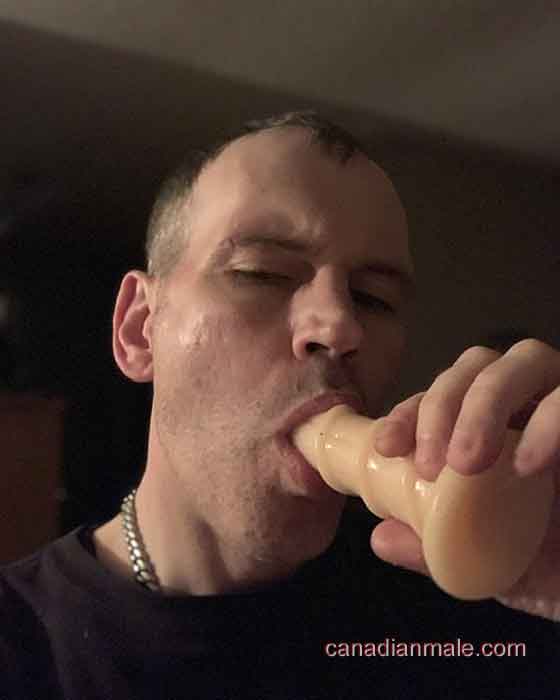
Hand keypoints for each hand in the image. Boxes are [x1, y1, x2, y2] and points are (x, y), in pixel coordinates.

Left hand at [369, 339, 559, 620]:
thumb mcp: (497, 567)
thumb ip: (438, 551)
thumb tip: (381, 539)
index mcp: (498, 429)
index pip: (444, 396)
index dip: (412, 412)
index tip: (386, 446)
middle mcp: (534, 405)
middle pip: (478, 364)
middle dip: (444, 404)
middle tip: (429, 463)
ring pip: (527, 358)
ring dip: (486, 403)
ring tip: (466, 464)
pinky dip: (550, 422)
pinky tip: (527, 464)